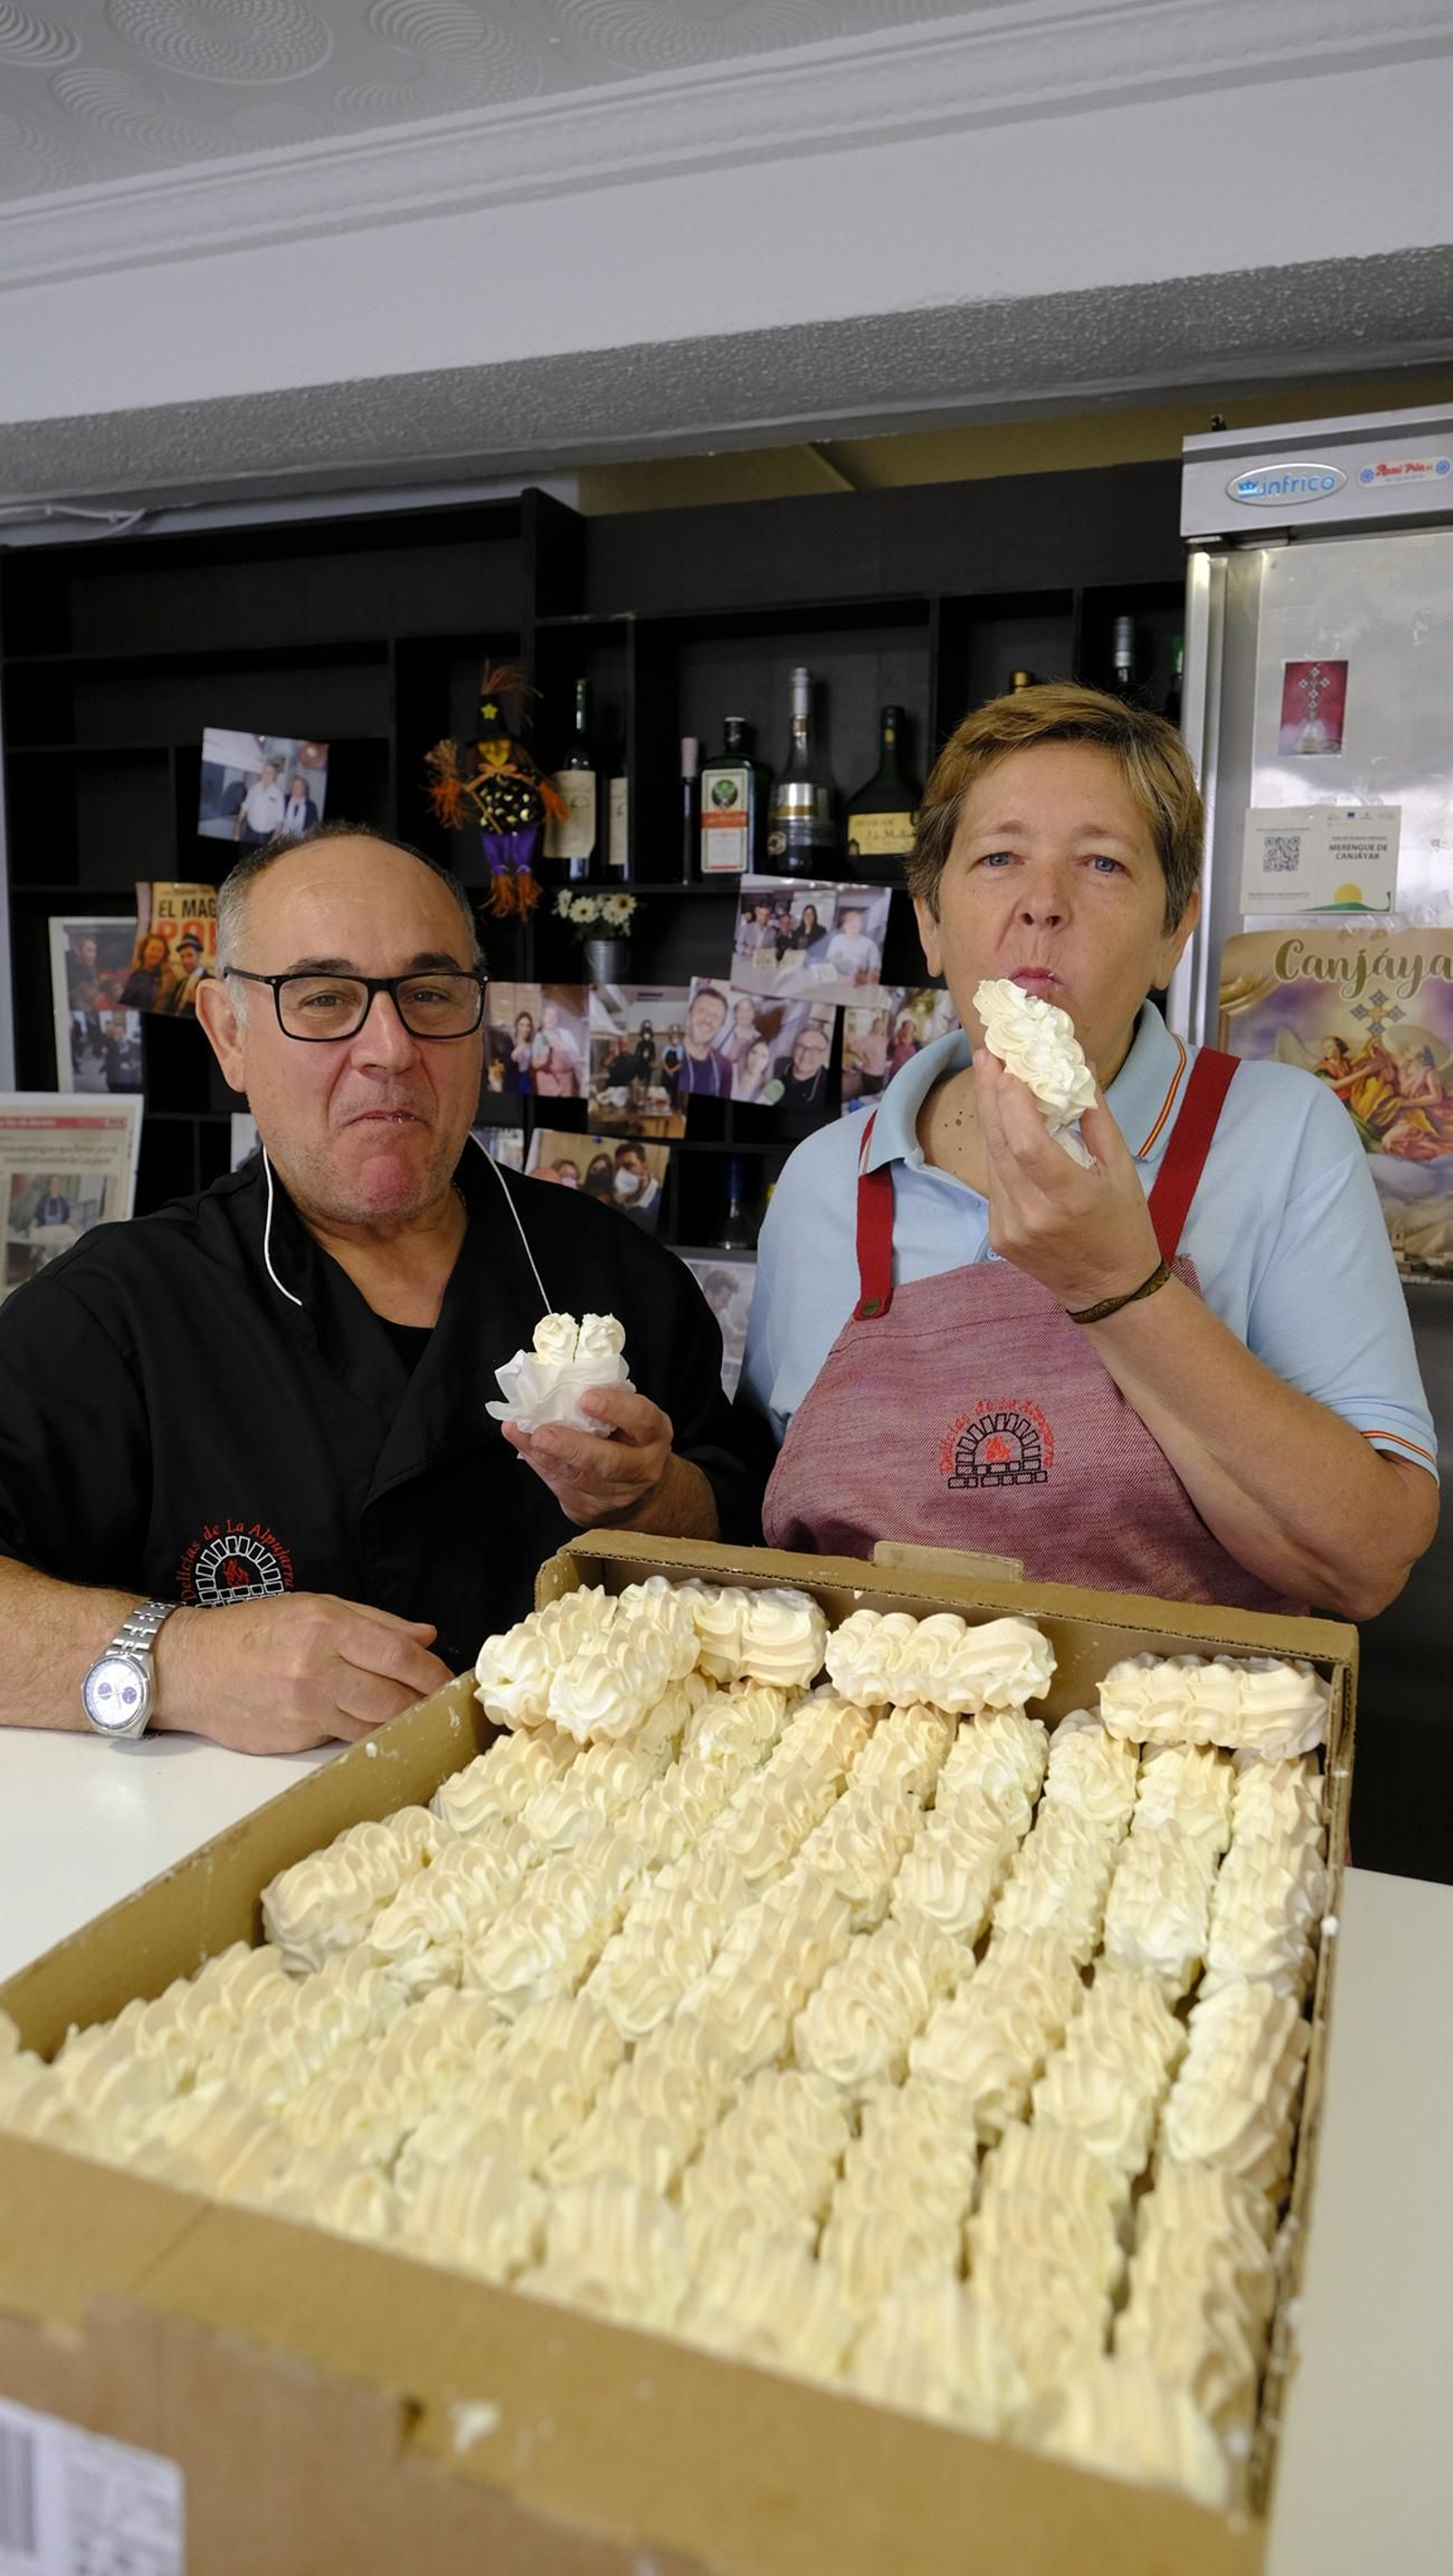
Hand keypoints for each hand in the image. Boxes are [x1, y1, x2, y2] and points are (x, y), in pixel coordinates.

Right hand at [155, 1593, 451, 1754]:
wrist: (191, 1668)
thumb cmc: (253, 1631)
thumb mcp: (313, 1606)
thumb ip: (376, 1622)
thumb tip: (426, 1637)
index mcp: (326, 1626)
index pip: (398, 1655)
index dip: (432, 1673)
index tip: (450, 1681)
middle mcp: (318, 1669)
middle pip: (393, 1697)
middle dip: (423, 1703)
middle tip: (440, 1705)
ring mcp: (305, 1709)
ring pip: (374, 1724)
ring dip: (400, 1723)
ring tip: (416, 1717)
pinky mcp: (294, 1740)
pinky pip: (344, 1739)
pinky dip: (364, 1734)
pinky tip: (374, 1727)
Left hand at [501, 1383, 674, 1526]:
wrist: (643, 1495)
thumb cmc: (632, 1442)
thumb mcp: (632, 1418)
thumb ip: (608, 1403)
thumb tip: (559, 1380)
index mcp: (654, 1435)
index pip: (642, 1420)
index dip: (616, 1408)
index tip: (586, 1398)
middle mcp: (641, 1469)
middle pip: (609, 1463)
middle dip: (572, 1448)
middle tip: (543, 1434)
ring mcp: (615, 1496)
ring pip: (577, 1479)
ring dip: (545, 1455)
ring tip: (522, 1434)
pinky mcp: (589, 1511)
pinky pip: (559, 1486)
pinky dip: (538, 1463)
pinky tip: (523, 1444)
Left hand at [975, 1049, 1161, 1311]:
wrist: (1109, 1290)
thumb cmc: (1124, 1224)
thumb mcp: (1121, 1169)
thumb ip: (1095, 1115)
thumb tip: (1077, 1063)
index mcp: (1071, 1198)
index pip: (1026, 1143)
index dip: (1011, 1101)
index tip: (1009, 1065)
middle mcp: (1033, 1215)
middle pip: (999, 1145)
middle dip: (991, 1096)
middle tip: (988, 1056)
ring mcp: (1010, 1228)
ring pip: (990, 1161)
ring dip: (990, 1118)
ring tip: (991, 1079)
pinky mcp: (998, 1236)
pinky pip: (993, 1181)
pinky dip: (997, 1149)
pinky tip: (1001, 1124)